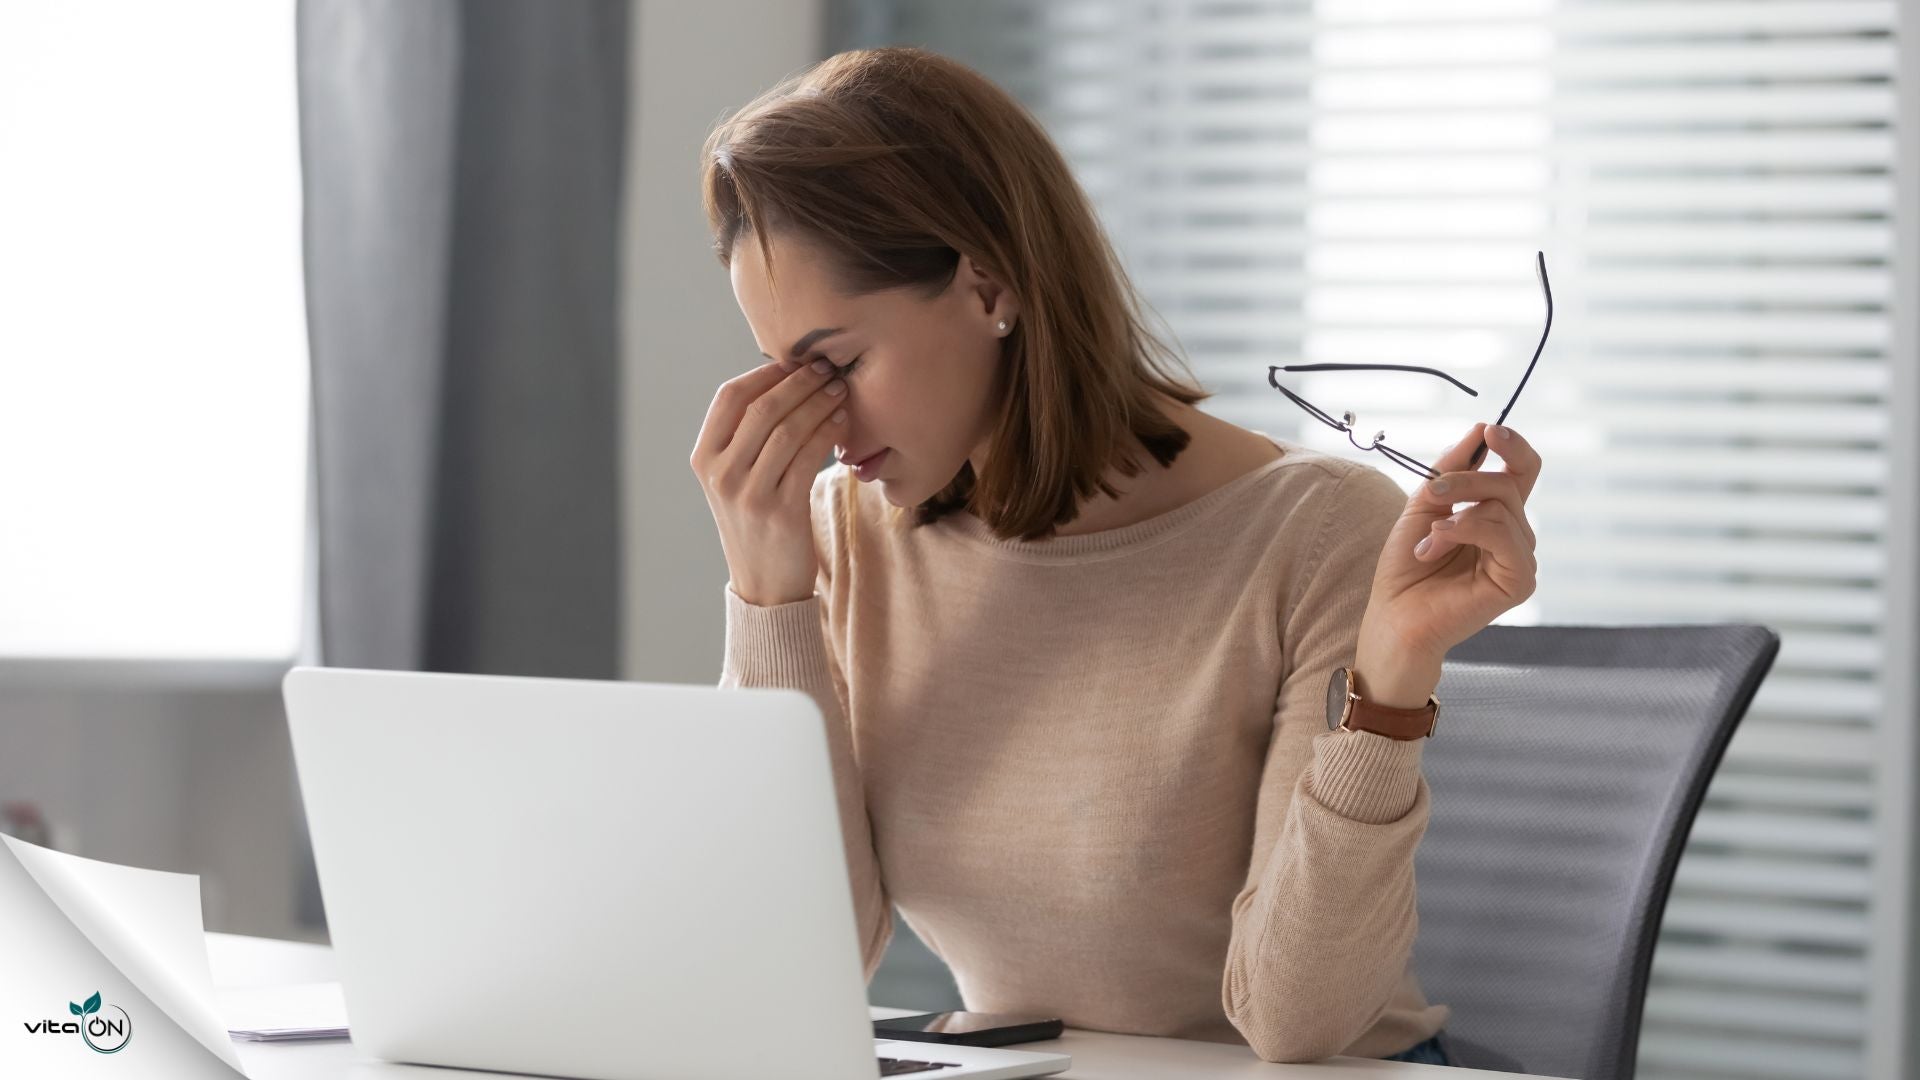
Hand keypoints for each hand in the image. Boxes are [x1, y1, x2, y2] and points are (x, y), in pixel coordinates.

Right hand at [690, 356, 849, 605]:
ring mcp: (748, 494)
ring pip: (788, 428)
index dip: (764, 374)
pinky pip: (808, 456)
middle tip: (828, 369)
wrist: (765, 585)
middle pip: (762, 407)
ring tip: (840, 390)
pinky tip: (842, 421)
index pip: (729, 397)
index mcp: (704, 459)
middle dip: (799, 382)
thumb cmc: (757, 522)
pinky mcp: (780, 511)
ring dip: (819, 402)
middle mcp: (720, 474)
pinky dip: (827, 431)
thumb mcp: (735, 480)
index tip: (796, 362)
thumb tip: (782, 379)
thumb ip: (745, 437)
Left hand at [1352, 423, 1541, 705]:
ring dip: (1456, 512)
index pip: (1522, 470)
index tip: (1489, 430)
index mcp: (1496, 516)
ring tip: (1427, 539)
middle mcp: (1515, 534)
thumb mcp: (1424, 505)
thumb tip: (1480, 430)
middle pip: (1509, 483)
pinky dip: (1463, 531)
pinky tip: (1434, 546)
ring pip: (1502, 506)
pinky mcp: (1520, 580)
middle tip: (1432, 492)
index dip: (1513, 445)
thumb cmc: (1406, 569)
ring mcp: (1521, 558)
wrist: (1394, 617)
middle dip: (1465, 479)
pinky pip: (1503, 534)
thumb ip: (1451, 469)